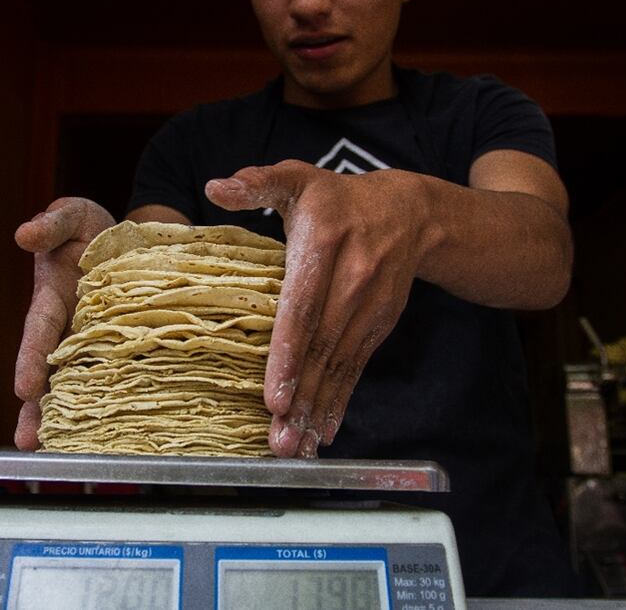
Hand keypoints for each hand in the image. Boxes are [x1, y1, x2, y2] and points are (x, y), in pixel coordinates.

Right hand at [13, 197, 114, 449]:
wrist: (127, 237)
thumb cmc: (90, 227)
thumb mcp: (71, 215)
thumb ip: (51, 223)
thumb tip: (25, 233)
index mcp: (53, 300)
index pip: (40, 332)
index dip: (31, 358)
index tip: (23, 387)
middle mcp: (68, 329)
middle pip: (48, 372)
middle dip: (37, 407)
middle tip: (28, 441)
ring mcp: (92, 343)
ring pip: (77, 384)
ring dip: (67, 416)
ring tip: (60, 453)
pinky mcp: (118, 349)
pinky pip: (115, 377)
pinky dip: (111, 404)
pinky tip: (111, 434)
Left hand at [205, 161, 436, 457]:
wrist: (410, 211)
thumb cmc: (336, 199)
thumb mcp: (298, 179)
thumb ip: (258, 183)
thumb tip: (215, 187)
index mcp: (325, 242)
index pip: (304, 306)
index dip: (289, 353)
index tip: (275, 395)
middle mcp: (353, 277)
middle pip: (323, 346)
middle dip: (302, 397)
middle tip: (280, 440)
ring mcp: (370, 305)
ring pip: (341, 364)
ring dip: (320, 409)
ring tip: (297, 447)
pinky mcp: (380, 324)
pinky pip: (358, 367)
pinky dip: (342, 401)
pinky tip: (325, 431)